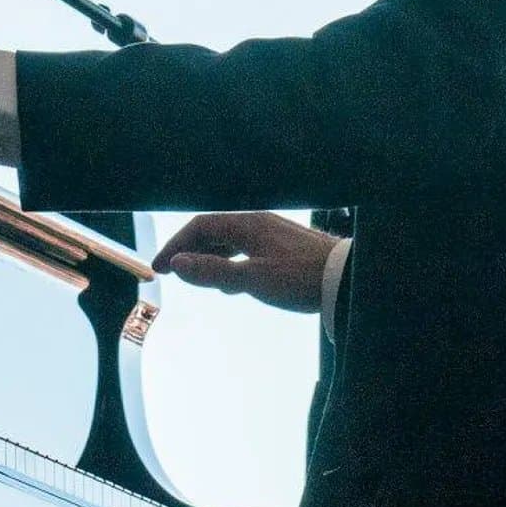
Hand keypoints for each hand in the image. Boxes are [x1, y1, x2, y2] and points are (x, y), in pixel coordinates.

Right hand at [151, 211, 340, 312]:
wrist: (345, 278)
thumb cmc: (300, 278)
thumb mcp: (252, 278)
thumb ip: (213, 271)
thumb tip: (177, 264)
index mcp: (247, 224)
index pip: (200, 227)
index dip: (176, 246)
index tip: (159, 267)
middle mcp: (257, 223)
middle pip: (214, 231)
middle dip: (190, 251)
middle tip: (172, 272)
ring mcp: (272, 234)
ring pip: (231, 241)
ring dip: (210, 257)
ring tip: (198, 279)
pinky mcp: (284, 248)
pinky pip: (247, 250)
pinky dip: (230, 262)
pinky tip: (232, 283)